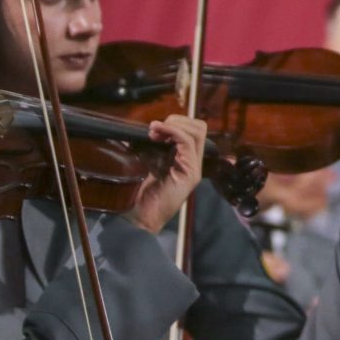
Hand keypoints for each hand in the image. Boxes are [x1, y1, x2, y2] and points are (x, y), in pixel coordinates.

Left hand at [129, 114, 208, 234]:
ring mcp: (194, 167)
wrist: (140, 218)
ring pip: (197, 132)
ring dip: (174, 124)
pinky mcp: (191, 173)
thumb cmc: (139, 194)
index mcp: (184, 159)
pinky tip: (157, 133)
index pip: (192, 130)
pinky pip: (187, 142)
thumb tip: (147, 129)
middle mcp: (193, 162)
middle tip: (155, 129)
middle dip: (177, 120)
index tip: (154, 128)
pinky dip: (172, 131)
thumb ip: (152, 148)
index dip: (176, 122)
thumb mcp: (146, 164)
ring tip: (155, 131)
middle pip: (199, 128)